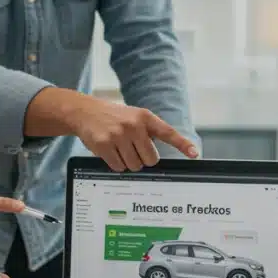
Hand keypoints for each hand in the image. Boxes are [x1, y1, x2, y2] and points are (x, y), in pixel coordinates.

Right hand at [26, 88, 198, 171]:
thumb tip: (156, 159)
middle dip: (142, 159)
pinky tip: (109, 151)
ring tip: (119, 148)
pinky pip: (118, 167)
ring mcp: (119, 135)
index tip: (194, 153)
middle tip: (132, 150)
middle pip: (150, 159)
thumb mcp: (133, 117)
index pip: (168, 132)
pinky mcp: (104, 144)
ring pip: (134, 165)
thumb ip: (147, 132)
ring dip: (128, 162)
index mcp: (145, 117)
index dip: (182, 144)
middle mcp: (134, 125)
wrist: (84, 111)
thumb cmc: (112, 117)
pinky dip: (115, 164)